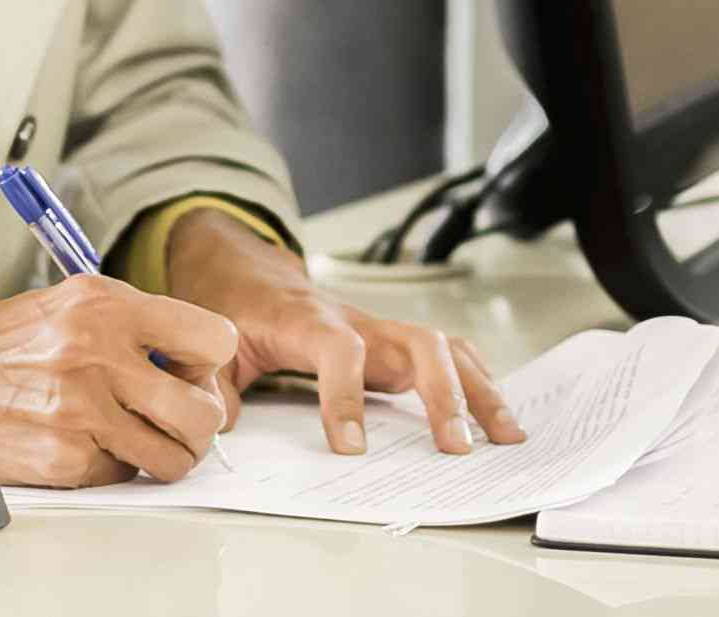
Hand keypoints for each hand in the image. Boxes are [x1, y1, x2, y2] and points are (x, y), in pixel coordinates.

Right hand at [0, 276, 239, 487]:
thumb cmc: (1, 344)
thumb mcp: (69, 304)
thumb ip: (134, 320)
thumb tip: (196, 358)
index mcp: (105, 305)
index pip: (213, 338)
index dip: (210, 360)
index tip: (193, 368)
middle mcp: (98, 355)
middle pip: (204, 409)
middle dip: (199, 418)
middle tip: (179, 415)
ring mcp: (82, 413)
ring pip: (174, 454)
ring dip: (169, 453)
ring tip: (146, 437)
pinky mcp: (66, 460)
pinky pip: (124, 473)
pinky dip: (116, 465)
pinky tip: (89, 443)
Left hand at [162, 208, 528, 456]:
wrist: (247, 269)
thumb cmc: (234, 307)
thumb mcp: (213, 346)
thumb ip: (215, 386)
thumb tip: (221, 427)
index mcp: (307, 321)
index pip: (338, 350)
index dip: (346, 397)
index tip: (351, 449)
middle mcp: (356, 321)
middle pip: (417, 343)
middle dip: (444, 395)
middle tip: (456, 448)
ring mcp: (381, 329)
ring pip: (444, 348)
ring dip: (478, 389)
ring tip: (505, 436)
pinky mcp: (392, 341)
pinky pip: (446, 353)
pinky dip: (477, 379)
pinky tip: (496, 412)